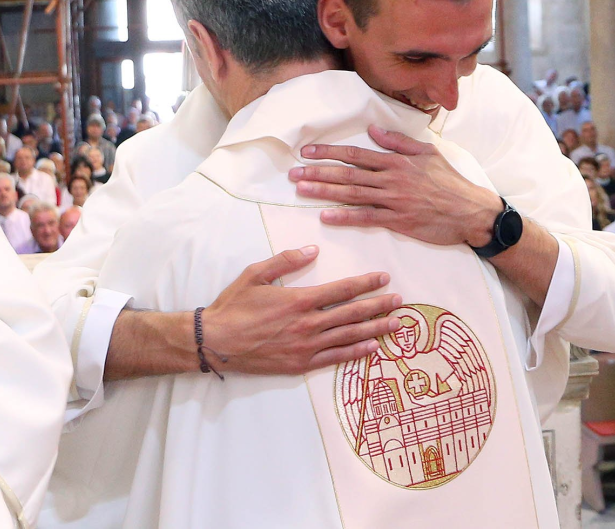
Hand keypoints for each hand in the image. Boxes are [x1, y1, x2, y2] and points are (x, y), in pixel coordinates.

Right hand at [202, 246, 401, 373]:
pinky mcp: (300, 364)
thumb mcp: (255, 274)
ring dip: (375, 329)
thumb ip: (285, 260)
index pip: (342, 290)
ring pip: (348, 337)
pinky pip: (334, 358)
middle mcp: (307, 324)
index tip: (384, 278)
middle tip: (400, 302)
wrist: (215, 341)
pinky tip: (371, 348)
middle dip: (379, 306)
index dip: (365, 283)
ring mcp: (305, 347)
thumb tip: (312, 249)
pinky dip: (355, 353)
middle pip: (352, 314)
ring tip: (396, 325)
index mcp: (299, 300)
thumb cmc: (233, 306)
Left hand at [288, 125, 502, 246]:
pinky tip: (326, 216)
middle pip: (348, 173)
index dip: (329, 152)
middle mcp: (392, 178)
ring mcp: (394, 200)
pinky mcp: (398, 221)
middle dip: (318, 172)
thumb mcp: (428, 153)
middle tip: (293, 173)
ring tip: (302, 190)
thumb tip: (374, 130)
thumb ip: (399, 141)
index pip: (356, 154)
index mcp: (397, 160)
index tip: (308, 151)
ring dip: (325, 191)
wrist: (471, 212)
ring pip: (352, 194)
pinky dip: (345, 216)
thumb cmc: (451, 182)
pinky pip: (367, 217)